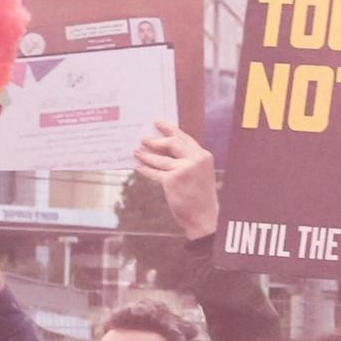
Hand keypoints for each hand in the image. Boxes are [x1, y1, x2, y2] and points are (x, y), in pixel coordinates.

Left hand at [132, 120, 222, 240]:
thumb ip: (187, 161)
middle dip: (156, 140)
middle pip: (172, 143)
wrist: (204, 218)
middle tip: (144, 138)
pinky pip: (155, 173)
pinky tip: (139, 167)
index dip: (170, 129)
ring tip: (136, 152)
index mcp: (203, 156)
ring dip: (146, 155)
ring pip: (160, 158)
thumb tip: (164, 151)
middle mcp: (195, 160)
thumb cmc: (200, 198)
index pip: (184, 138)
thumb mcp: (199, 175)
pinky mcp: (172, 180)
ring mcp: (184, 169)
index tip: (158, 122)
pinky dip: (146, 170)